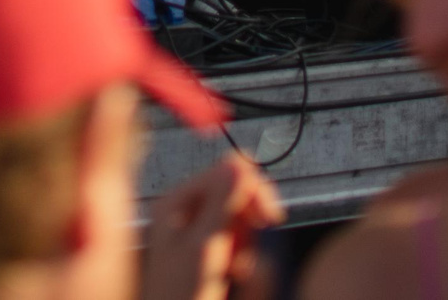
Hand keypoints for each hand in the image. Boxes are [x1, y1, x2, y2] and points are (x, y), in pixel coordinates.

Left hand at [142, 153, 283, 299]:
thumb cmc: (181, 294)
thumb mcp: (205, 246)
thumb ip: (222, 204)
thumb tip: (239, 162)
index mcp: (176, 202)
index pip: (223, 173)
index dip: (252, 190)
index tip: (271, 216)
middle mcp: (183, 210)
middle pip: (232, 194)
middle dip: (248, 220)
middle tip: (251, 247)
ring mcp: (194, 229)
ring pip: (237, 218)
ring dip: (246, 241)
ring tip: (236, 267)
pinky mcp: (206, 248)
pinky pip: (234, 239)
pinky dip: (241, 254)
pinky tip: (235, 272)